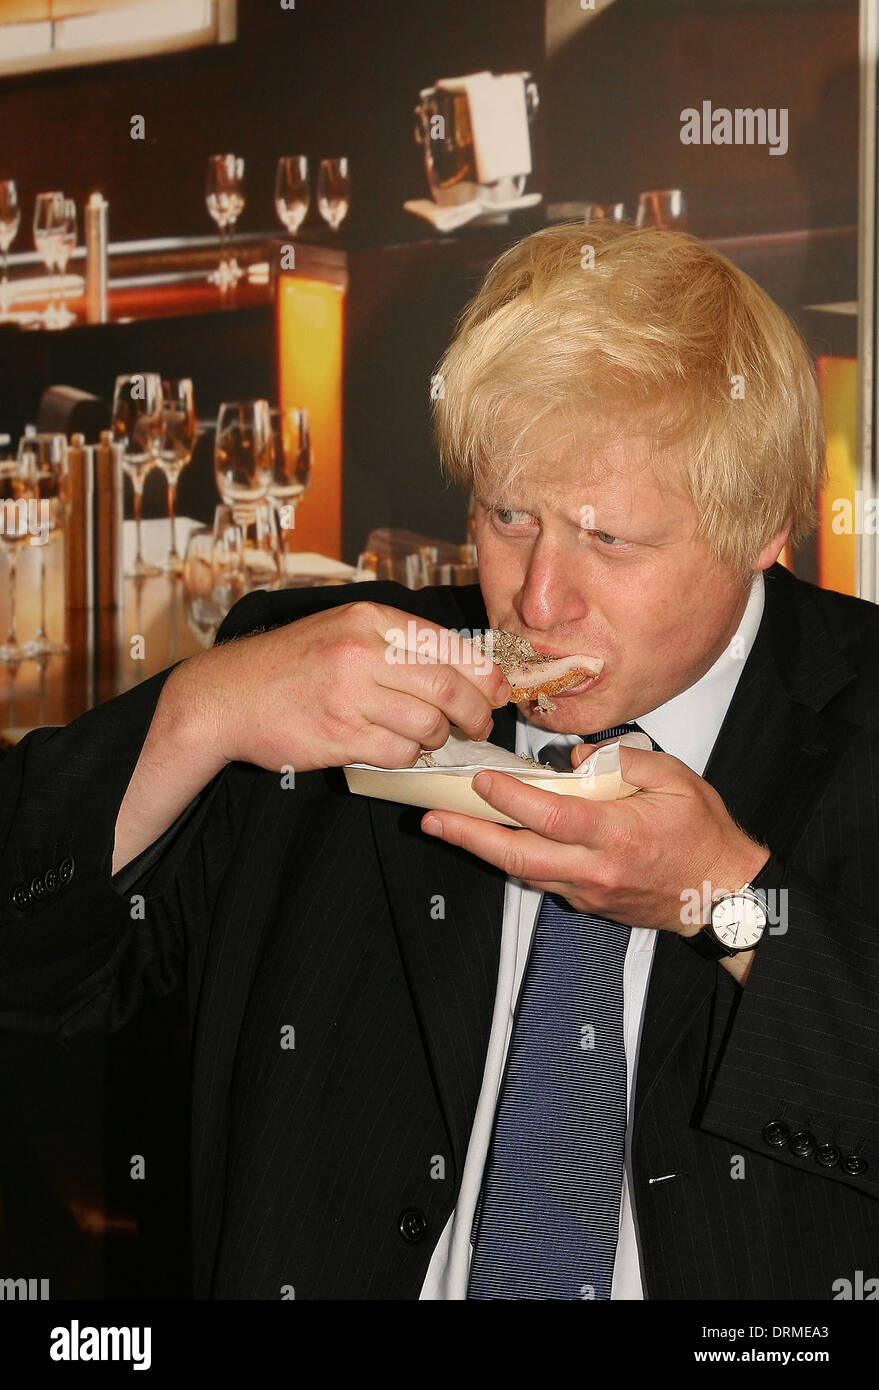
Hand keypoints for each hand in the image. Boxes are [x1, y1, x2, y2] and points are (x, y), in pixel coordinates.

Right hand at [184, 599, 511, 774]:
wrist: (226, 695)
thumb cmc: (290, 665)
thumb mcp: (343, 631)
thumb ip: (400, 644)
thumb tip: (469, 671)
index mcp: (368, 618)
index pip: (449, 645)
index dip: (484, 674)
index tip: (498, 691)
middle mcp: (361, 651)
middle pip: (448, 686)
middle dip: (475, 712)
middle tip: (478, 724)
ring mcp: (349, 694)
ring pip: (429, 724)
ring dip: (439, 737)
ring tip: (430, 737)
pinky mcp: (339, 735)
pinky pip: (400, 753)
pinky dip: (408, 757)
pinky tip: (397, 748)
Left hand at [420, 739, 768, 934]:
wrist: (723, 896)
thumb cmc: (704, 836)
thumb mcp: (677, 779)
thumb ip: (626, 759)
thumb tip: (581, 757)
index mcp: (616, 835)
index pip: (550, 817)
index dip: (510, 799)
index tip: (482, 780)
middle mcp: (595, 869)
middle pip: (518, 857)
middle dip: (469, 837)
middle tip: (432, 821)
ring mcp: (589, 891)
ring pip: (523, 873)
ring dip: (483, 851)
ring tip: (448, 828)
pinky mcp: (588, 902)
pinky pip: (542, 880)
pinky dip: (515, 860)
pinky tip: (494, 843)